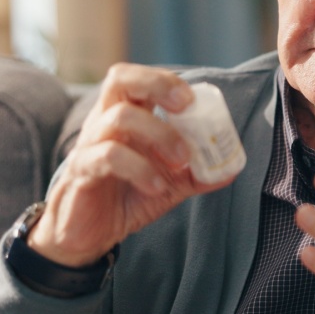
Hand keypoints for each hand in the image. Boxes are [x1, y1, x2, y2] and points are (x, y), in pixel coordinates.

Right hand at [28, 64, 236, 266]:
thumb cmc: (129, 196)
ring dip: (160, 134)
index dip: (166, 81)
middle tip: (186, 107)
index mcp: (126, 116)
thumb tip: (233, 168)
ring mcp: (90, 144)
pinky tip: (156, 187)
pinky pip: (107, 157)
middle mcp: (104, 122)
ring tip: (181, 163)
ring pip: (119, 117)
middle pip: (120, 79)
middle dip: (157, 85)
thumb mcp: (172, 183)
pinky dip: (139, 168)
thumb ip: (200, 172)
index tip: (194, 100)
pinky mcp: (80, 172)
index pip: (139, 79)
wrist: (90, 235)